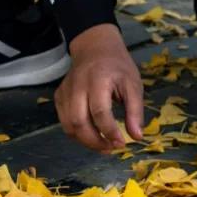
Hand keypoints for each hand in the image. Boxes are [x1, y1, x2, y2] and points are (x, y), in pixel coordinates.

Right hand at [55, 23, 143, 151]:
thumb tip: (137, 137)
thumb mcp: (133, 84)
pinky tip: (91, 135)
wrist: (95, 48)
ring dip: (85, 141)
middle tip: (110, 148)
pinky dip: (76, 133)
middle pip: (79, 122)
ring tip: (102, 146)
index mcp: (98, 79)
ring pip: (68, 125)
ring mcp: (65, 92)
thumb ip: (135, 111)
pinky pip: (64, 122)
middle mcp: (77, 86)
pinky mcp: (59, 97)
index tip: (121, 144)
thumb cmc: (118, 66)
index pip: (99, 112)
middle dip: (94, 141)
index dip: (109, 131)